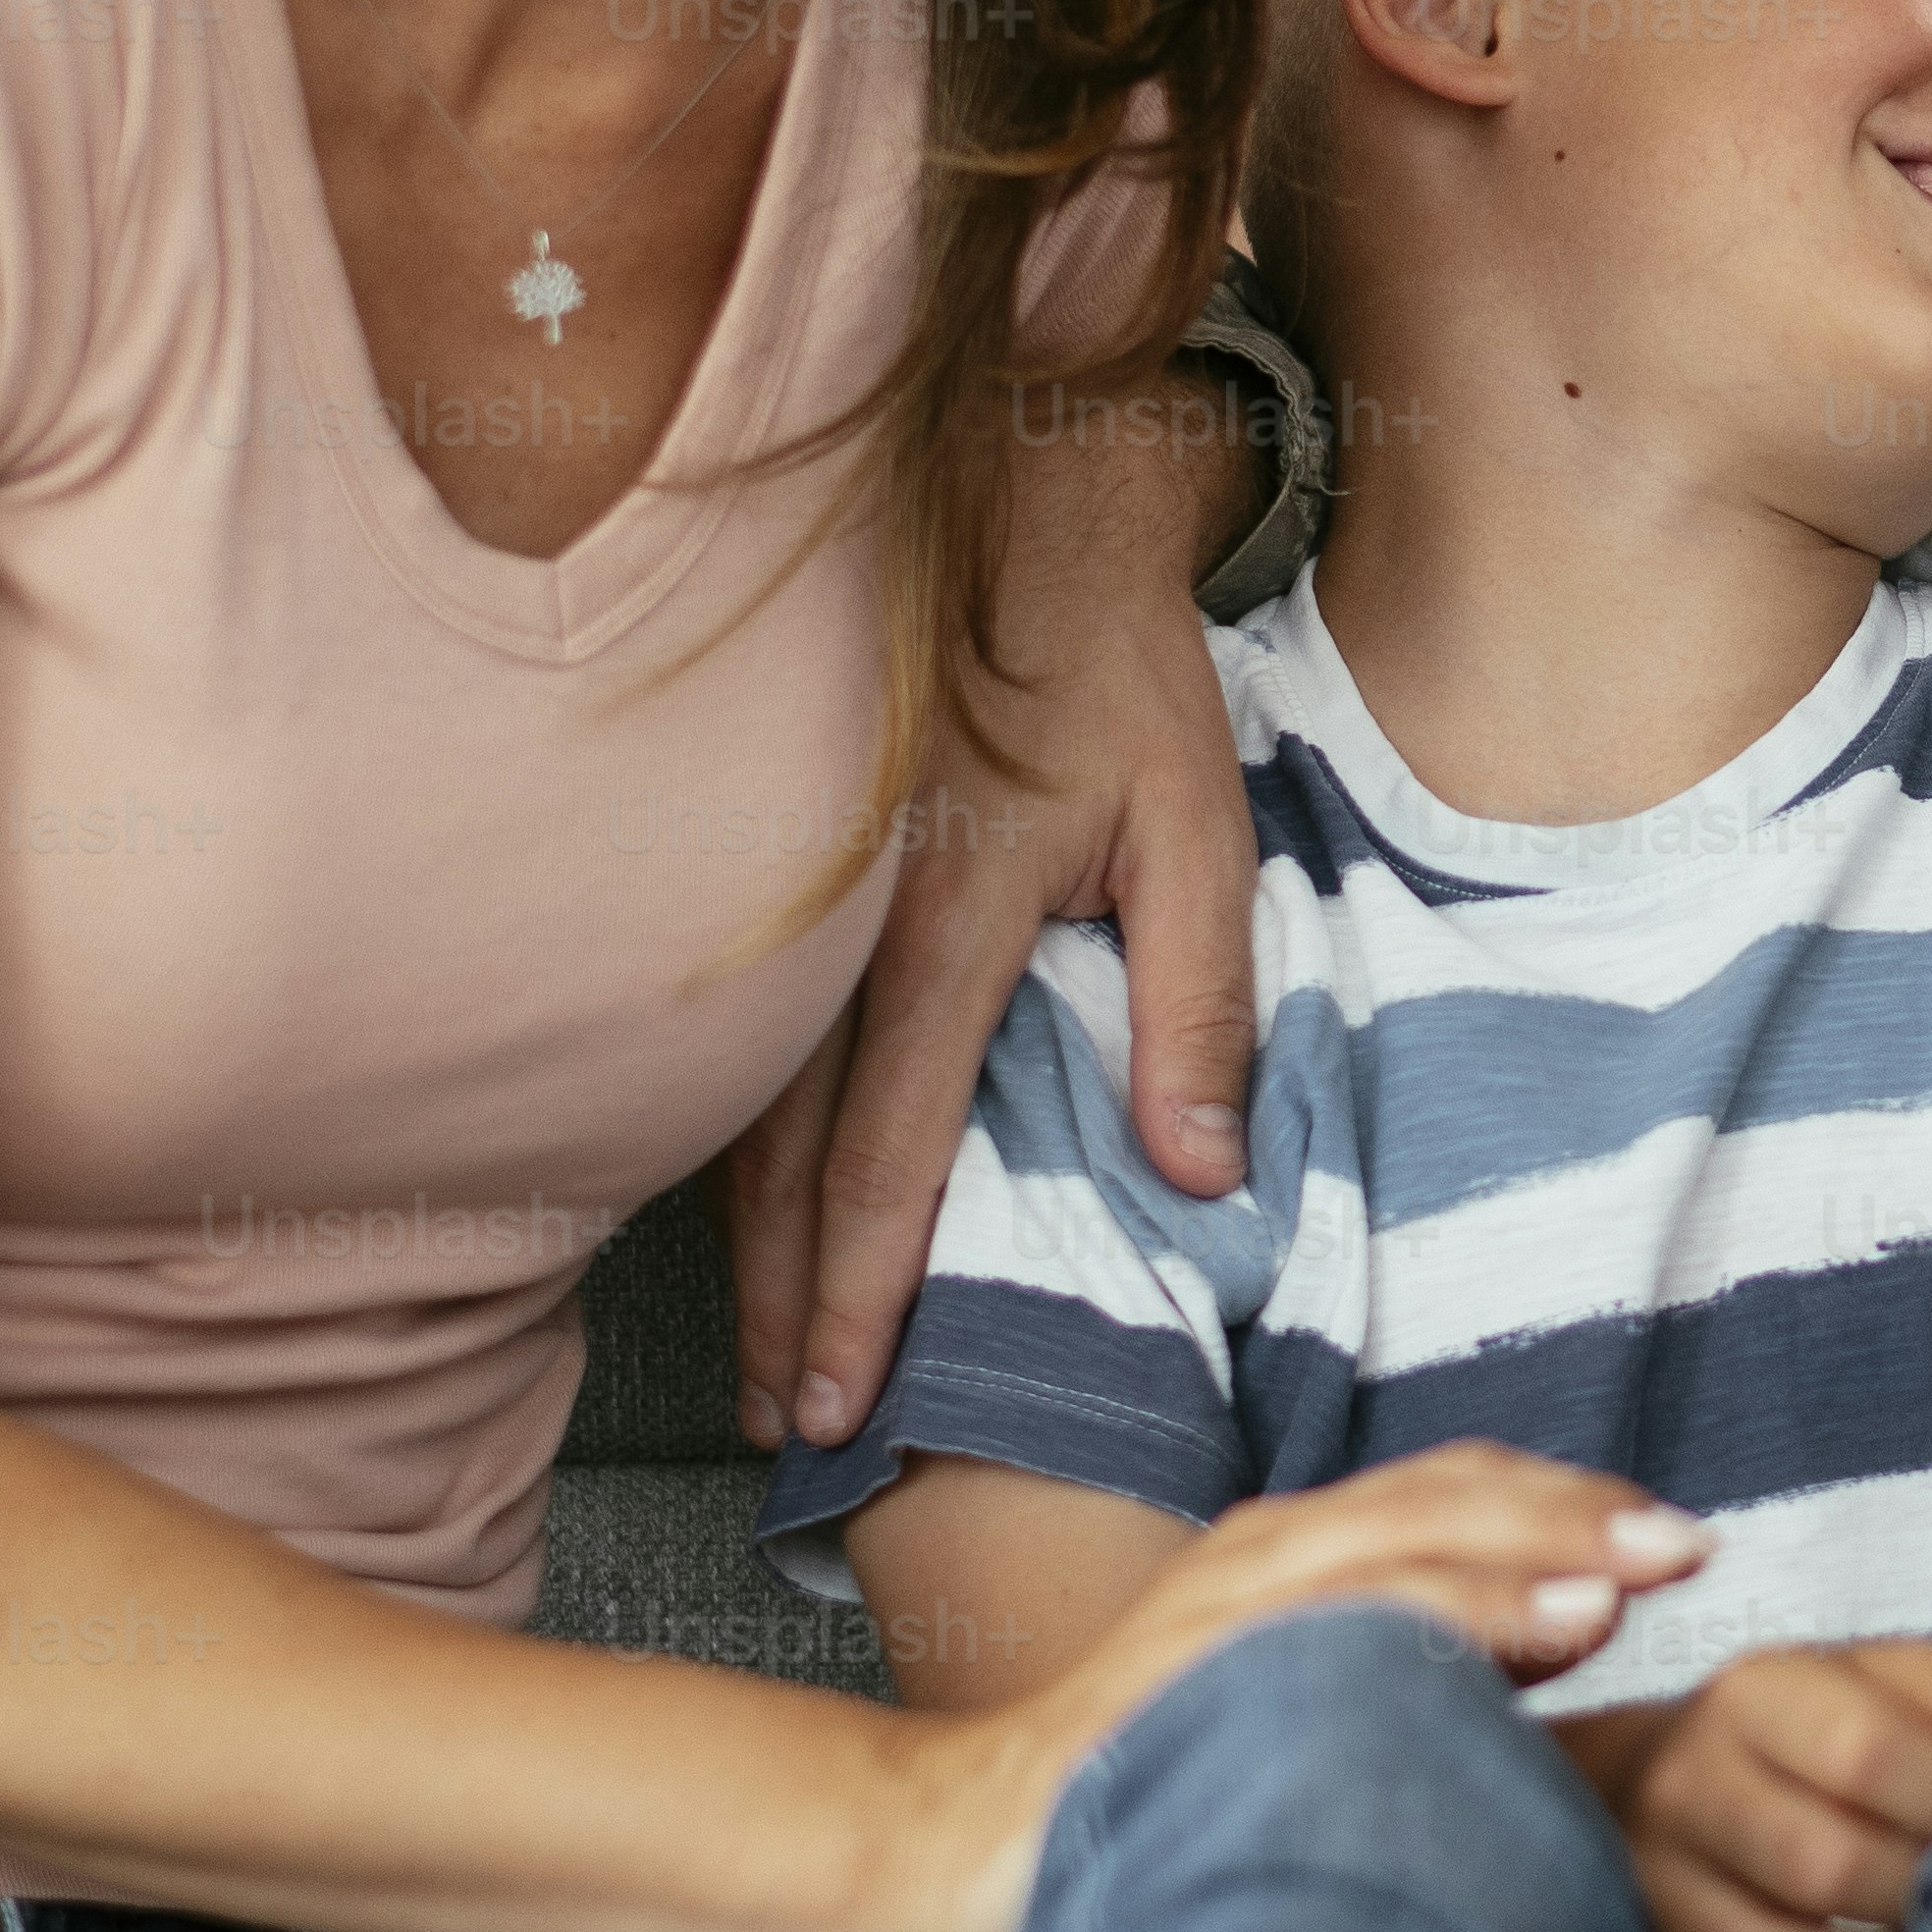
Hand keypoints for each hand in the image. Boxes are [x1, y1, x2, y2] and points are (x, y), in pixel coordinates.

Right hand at [733, 390, 1263, 1451]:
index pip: (886, 1151)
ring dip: (746, 1244)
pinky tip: (741, 1210)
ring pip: (741, 1110)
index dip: (858, 1288)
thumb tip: (1200, 1172)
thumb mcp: (1198, 825)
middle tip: (789, 1425)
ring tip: (760, 1354)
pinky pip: (742, 1039)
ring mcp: (796, 899)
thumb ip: (1196, 1000)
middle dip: (781, 1305)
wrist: (1015, 506)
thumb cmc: (1114, 670)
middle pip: (784, 1161)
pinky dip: (732, 1143)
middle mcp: (844, 929)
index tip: (845, 1396)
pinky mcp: (780, 873)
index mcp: (947, 925)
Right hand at [884, 1448, 1705, 1931]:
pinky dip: (1439, 1623)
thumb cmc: (1129, 1803)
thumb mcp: (1289, 1721)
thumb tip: (1547, 1674)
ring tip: (1636, 1585)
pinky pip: (1328, 1633)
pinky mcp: (1177, 1682)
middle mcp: (1257, 1560)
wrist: (943, 1856)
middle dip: (1577, 1515)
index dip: (1572, 1507)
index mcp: (1290, 1561)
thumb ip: (1406, 1681)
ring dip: (1527, 1556)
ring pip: (1400, 1547)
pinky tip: (1524, 1647)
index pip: (1455, 1497)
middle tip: (1693, 1549)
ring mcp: (1214, 1615)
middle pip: (1446, 1500)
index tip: (1682, 1545)